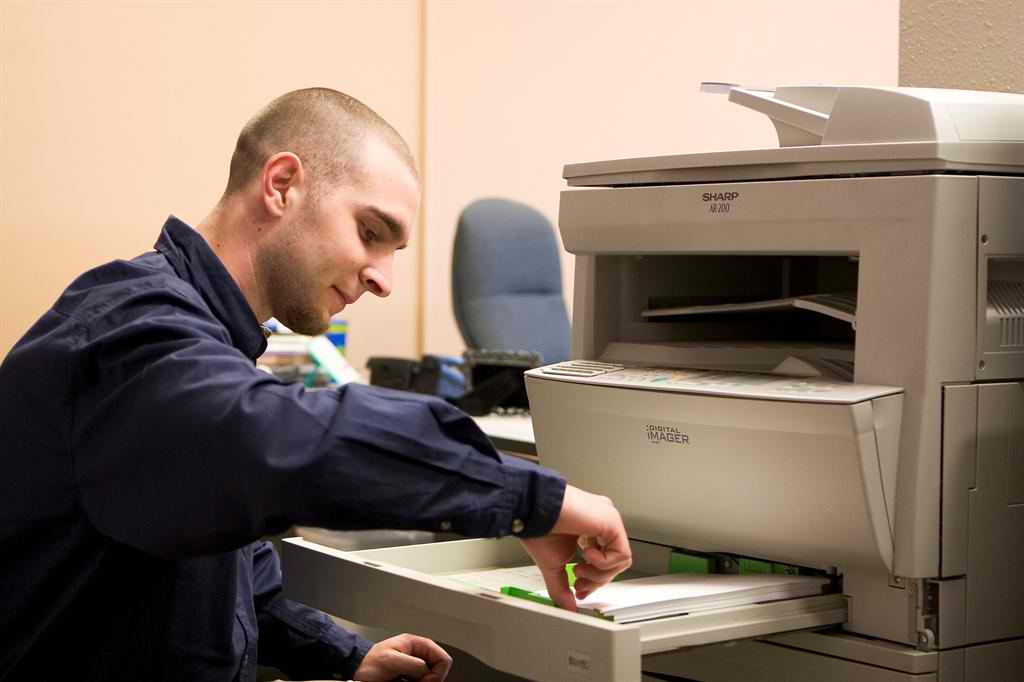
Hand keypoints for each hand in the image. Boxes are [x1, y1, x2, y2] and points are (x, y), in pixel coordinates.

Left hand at [351, 633, 451, 681]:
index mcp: (418, 645)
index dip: (437, 673)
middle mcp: (419, 655)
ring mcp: (414, 667)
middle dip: (429, 680)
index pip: (443, 659)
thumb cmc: (370, 662)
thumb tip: (426, 671)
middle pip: (438, 671)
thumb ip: (413, 664)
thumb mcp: (392, 661)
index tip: (425, 681)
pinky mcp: (409, 678)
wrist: (357, 669)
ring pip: (429, 679)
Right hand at [520, 484, 631, 611]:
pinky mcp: (611, 521)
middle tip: (579, 584)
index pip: (605, 559)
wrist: (533, 510)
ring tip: (578, 568)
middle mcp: (602, 521)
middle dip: (596, 580)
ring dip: (599, 574)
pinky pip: (621, 554)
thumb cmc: (538, 526)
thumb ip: (562, 587)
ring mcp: (608, 519)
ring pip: (621, 560)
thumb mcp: (553, 564)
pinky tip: (585, 554)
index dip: (594, 579)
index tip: (580, 589)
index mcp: (590, 527)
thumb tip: (567, 607)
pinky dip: (603, 563)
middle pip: (615, 562)